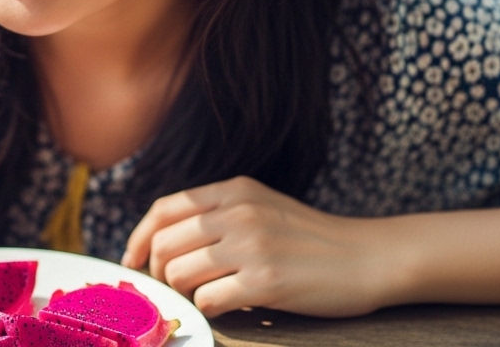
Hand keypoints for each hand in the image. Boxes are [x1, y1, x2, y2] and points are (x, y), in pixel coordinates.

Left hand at [121, 176, 399, 317]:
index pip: (165, 209)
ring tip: (210, 294)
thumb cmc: (311, 238)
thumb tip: (163, 239)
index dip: (140, 237)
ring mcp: (251, 246)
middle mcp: (238, 213)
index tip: (133, 261)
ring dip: (187, 292)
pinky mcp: (265, 281)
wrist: (367, 257)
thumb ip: (218, 212)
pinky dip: (211, 308)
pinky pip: (208, 299)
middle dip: (162, 272)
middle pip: (165, 245)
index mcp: (234, 190)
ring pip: (180, 273)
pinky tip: (231, 306)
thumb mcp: (262, 206)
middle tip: (179, 287)